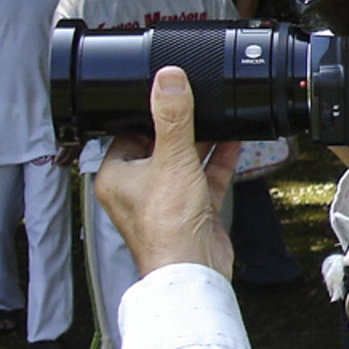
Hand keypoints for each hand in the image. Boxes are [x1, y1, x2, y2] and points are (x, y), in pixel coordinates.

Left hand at [94, 68, 237, 280]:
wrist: (193, 268)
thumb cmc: (166, 228)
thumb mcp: (172, 159)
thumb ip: (173, 118)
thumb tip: (169, 80)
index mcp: (116, 177)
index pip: (127, 134)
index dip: (147, 114)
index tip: (166, 95)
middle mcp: (138, 189)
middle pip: (159, 146)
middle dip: (181, 127)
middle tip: (196, 103)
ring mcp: (167, 200)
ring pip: (184, 161)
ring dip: (202, 142)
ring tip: (217, 116)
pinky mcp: (192, 210)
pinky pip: (205, 177)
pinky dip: (218, 160)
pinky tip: (232, 140)